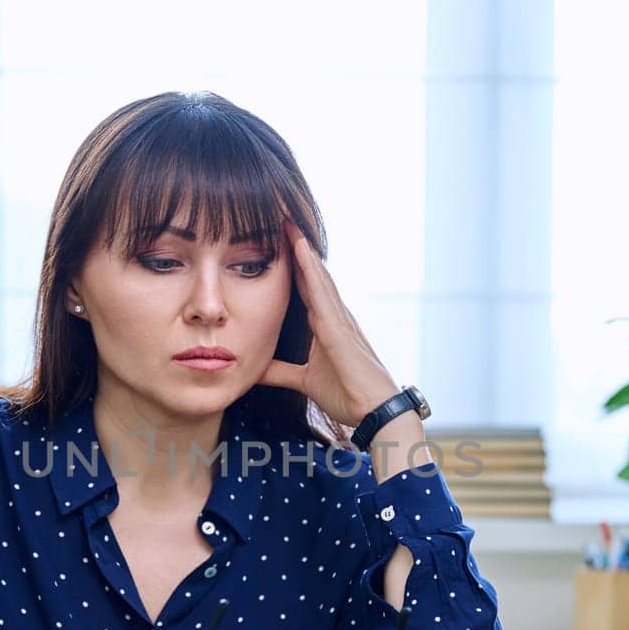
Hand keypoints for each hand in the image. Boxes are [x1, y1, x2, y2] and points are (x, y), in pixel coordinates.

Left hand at [257, 217, 399, 425]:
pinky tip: (300, 249)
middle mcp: (334, 315)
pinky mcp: (339, 328)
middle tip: (279, 216)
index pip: (304, 287)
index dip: (290, 264)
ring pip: (318, 275)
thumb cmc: (347, 395)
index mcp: (325, 325)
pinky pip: (323, 292)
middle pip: (311, 273)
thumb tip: (254, 367)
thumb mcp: (303, 381)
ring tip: (286, 220)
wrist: (374, 412)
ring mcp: (338, 318)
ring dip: (301, 247)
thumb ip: (280, 372)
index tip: (273, 240)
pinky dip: (311, 269)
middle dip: (295, 246)